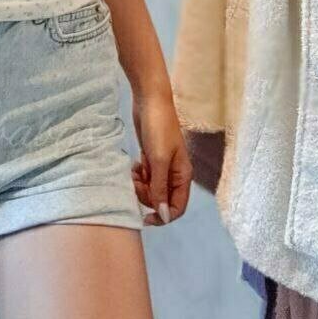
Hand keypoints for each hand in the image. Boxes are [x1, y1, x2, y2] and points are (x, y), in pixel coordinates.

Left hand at [130, 88, 193, 227]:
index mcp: (183, 176)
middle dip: (148, 196)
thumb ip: (160, 188)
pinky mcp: (151, 158)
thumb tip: (163, 215)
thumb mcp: (159, 160)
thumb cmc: (158, 128)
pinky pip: (145, 177)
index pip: (177, 208)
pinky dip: (138, 175)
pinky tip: (134, 164)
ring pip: (151, 189)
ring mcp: (162, 166)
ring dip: (141, 185)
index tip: (145, 217)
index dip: (163, 216)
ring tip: (134, 171)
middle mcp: (174, 174)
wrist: (149, 100)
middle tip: (137, 182)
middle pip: (162, 200)